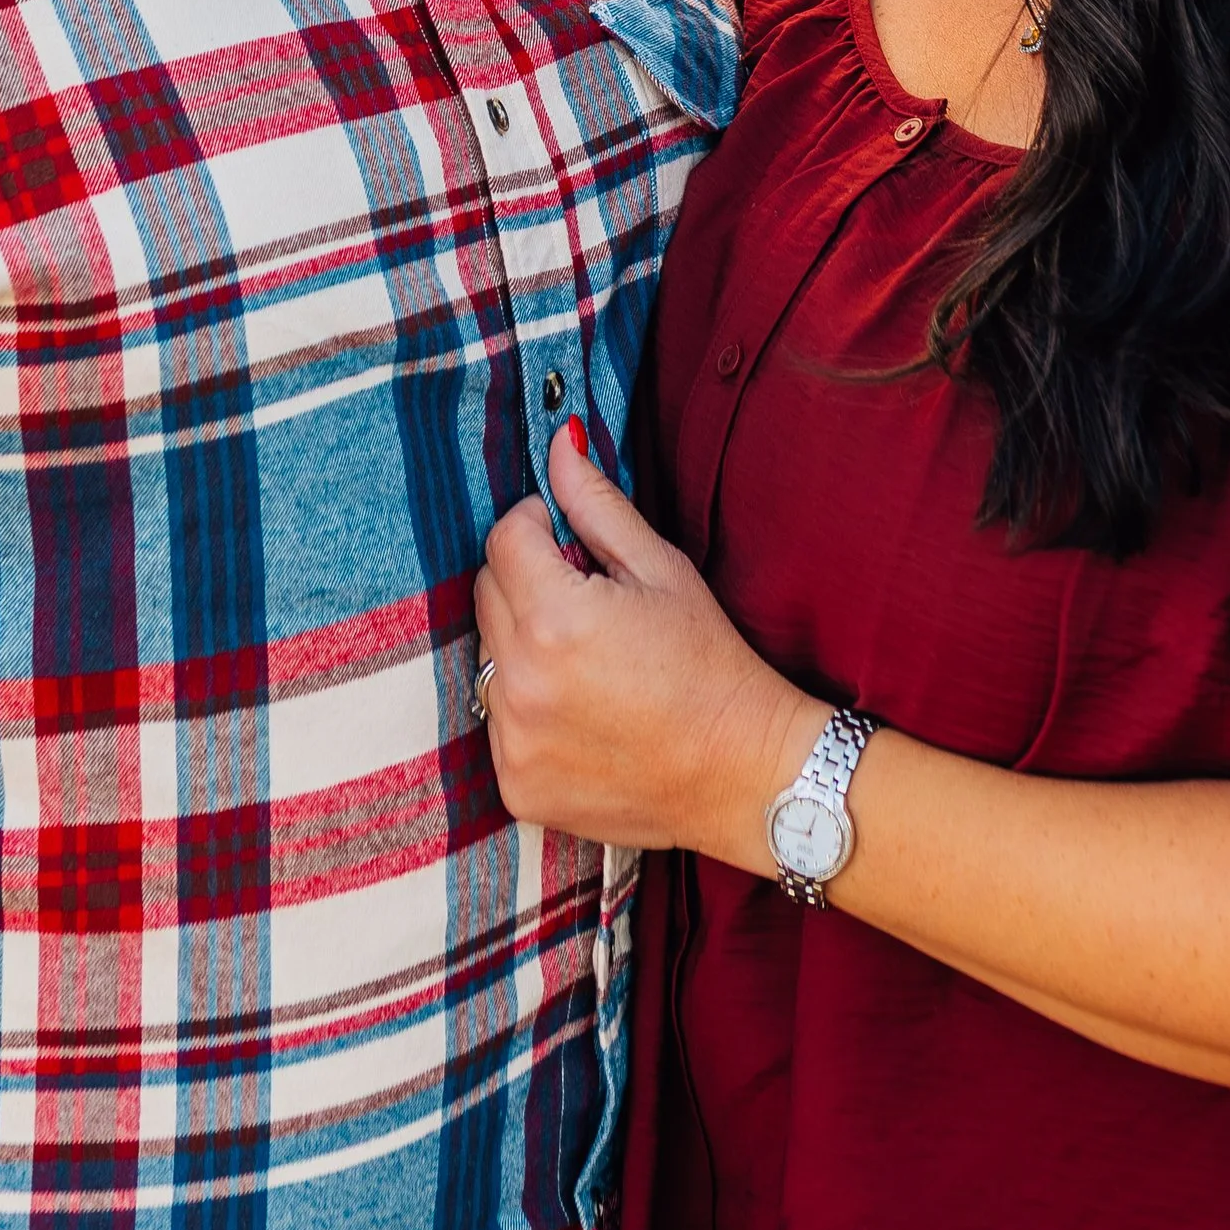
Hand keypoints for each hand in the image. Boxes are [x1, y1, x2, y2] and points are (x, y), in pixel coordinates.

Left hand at [472, 428, 819, 864]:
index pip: (504, 538)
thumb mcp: (661, 569)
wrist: (743, 775)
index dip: (539, 527)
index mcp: (555, 619)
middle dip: (528, 583)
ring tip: (592, 665)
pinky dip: (530, 709)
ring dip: (525, 647)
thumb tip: (559, 443)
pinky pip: (499, 722)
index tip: (573, 544)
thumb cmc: (711, 664)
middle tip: (591, 604)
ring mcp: (513, 741)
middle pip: (487, 594)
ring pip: (489, 658)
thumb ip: (597, 504)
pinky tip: (585, 714)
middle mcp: (521, 683)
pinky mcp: (516, 786)